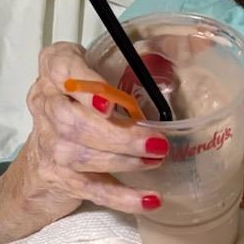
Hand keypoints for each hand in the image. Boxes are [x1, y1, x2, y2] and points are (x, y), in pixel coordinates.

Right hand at [12, 41, 169, 219]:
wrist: (45, 158)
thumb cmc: (86, 103)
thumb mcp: (106, 69)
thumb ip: (146, 54)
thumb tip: (198, 43)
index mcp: (56, 70)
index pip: (61, 66)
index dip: (85, 84)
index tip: (111, 100)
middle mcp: (46, 104)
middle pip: (71, 121)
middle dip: (116, 134)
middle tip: (156, 142)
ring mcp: (50, 144)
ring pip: (80, 156)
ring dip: (123, 161)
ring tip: (155, 160)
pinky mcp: (62, 178)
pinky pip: (92, 189)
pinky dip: (122, 197)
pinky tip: (149, 199)